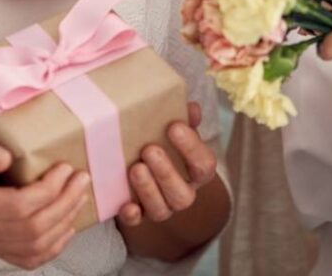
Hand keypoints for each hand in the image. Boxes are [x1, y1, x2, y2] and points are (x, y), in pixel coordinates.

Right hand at [0, 123, 90, 268]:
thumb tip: (5, 159)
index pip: (18, 207)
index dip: (48, 191)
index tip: (65, 168)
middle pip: (32, 228)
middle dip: (65, 203)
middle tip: (82, 177)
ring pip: (35, 246)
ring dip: (65, 222)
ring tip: (80, 195)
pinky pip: (29, 258)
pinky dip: (54, 246)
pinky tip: (67, 225)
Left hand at [117, 102, 216, 227]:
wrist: (149, 160)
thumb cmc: (167, 140)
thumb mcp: (178, 128)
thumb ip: (186, 118)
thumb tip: (192, 108)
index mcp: (197, 171)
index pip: (204, 165)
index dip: (191, 147)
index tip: (174, 126)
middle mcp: (183, 192)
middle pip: (183, 196)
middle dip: (166, 173)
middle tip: (149, 149)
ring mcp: (162, 206)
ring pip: (161, 210)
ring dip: (148, 190)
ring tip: (135, 167)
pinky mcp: (140, 214)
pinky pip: (137, 222)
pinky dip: (132, 215)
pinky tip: (127, 205)